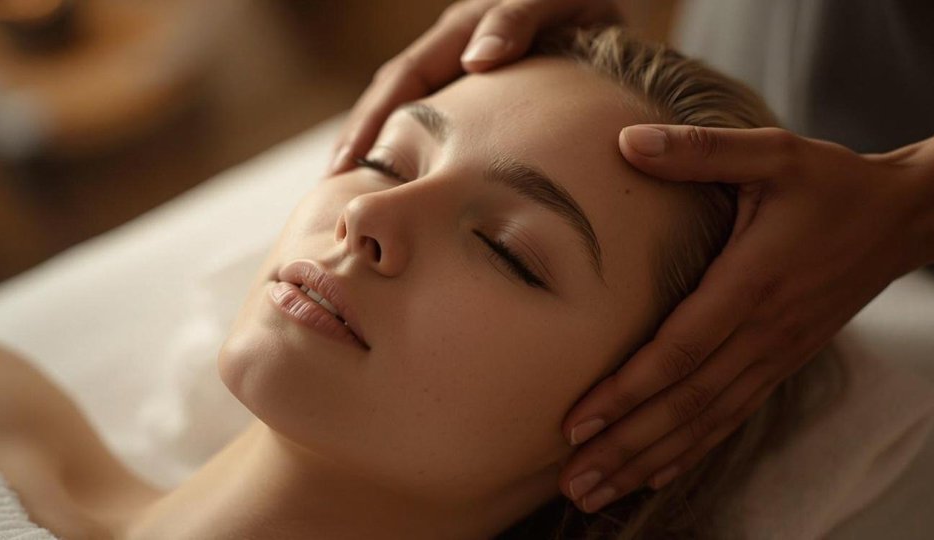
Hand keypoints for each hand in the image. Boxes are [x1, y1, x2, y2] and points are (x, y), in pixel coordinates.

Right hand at [325, 0, 620, 175]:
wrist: (600, 5)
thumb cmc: (583, 0)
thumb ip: (518, 17)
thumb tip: (477, 60)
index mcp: (462, 30)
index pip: (403, 79)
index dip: (372, 121)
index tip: (347, 164)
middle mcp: (453, 52)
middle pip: (392, 100)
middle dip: (360, 143)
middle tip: (333, 194)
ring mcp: (465, 74)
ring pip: (411, 116)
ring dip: (383, 153)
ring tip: (360, 198)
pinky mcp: (483, 99)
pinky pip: (440, 128)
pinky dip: (421, 156)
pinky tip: (415, 190)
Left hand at [558, 122, 933, 512]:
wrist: (901, 218)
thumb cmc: (831, 184)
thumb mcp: (772, 153)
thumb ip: (702, 151)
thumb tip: (627, 142)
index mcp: (752, 283)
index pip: (680, 351)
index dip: (626, 391)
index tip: (578, 423)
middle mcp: (763, 332)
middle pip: (687, 404)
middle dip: (627, 446)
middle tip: (575, 482)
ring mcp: (775, 354)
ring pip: (707, 421)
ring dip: (650, 460)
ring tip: (598, 492)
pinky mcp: (781, 361)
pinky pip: (732, 417)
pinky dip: (691, 450)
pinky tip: (656, 474)